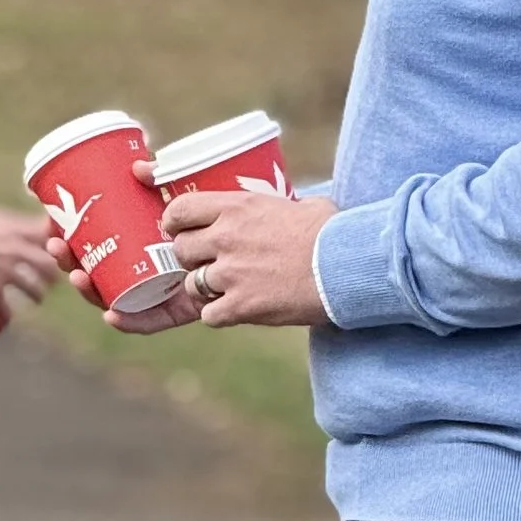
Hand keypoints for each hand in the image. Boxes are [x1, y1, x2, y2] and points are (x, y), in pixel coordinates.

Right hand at [0, 169, 51, 322]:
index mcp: (13, 227)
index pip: (45, 230)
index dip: (55, 235)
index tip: (58, 239)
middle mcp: (17, 251)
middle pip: (48, 263)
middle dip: (52, 271)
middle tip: (53, 276)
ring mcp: (8, 273)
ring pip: (33, 287)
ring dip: (36, 294)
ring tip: (37, 299)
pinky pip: (4, 308)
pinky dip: (5, 316)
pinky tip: (6, 320)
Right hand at [42, 154, 200, 329]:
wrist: (255, 243)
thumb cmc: (216, 214)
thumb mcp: (185, 194)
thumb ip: (163, 178)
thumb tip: (139, 166)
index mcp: (131, 241)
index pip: (89, 241)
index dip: (64, 234)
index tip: (47, 221)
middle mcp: (136, 267)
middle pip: (92, 268)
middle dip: (67, 259)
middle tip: (55, 244)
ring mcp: (152, 290)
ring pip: (111, 295)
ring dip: (88, 289)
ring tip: (77, 273)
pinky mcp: (175, 310)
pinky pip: (147, 321)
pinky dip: (128, 321)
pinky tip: (111, 315)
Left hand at [163, 179, 338, 327]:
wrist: (345, 267)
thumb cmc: (333, 233)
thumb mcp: (304, 205)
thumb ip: (282, 207)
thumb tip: (292, 208)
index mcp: (238, 207)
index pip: (180, 209)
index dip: (174, 222)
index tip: (179, 228)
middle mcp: (226, 237)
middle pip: (181, 250)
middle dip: (191, 258)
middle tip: (211, 262)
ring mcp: (230, 273)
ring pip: (192, 285)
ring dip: (206, 289)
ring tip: (232, 288)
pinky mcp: (240, 306)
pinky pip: (209, 315)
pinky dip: (220, 315)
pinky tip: (240, 309)